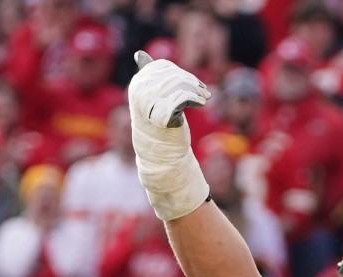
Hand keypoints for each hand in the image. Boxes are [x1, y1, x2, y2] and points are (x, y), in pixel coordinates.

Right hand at [127, 50, 210, 220]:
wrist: (161, 155)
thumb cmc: (158, 126)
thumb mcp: (154, 99)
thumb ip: (149, 77)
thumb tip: (140, 55)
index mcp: (137, 86)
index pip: (162, 68)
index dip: (181, 73)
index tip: (194, 83)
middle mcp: (141, 94)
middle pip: (172, 75)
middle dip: (191, 81)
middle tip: (204, 91)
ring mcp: (151, 105)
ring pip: (179, 85)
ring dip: (196, 89)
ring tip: (205, 97)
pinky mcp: (164, 115)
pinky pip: (183, 98)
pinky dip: (196, 98)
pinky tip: (201, 104)